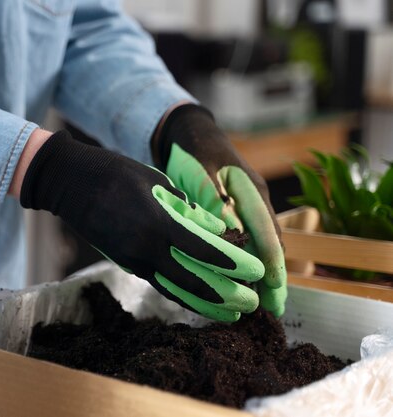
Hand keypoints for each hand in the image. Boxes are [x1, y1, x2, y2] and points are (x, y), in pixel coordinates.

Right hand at [20, 130, 265, 321]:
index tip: (257, 272)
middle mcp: (146, 249)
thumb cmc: (116, 173)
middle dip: (226, 294)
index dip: (234, 264)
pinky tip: (198, 300)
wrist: (71, 184)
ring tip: (231, 316)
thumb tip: (217, 229)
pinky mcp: (125, 263)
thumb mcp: (157, 182)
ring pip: (175, 290)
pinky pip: (159, 283)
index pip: (206, 251)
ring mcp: (133, 260)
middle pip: (194, 280)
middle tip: (252, 304)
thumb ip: (188, 210)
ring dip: (205, 305)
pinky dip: (182, 295)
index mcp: (158, 224)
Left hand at [154, 104, 286, 316]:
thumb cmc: (194, 154)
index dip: (272, 264)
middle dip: (273, 279)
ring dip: (262, 275)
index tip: (274, 290)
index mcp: (251, 193)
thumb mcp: (201, 175)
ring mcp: (248, 209)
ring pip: (260, 248)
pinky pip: (246, 244)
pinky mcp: (236, 214)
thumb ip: (214, 203)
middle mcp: (255, 204)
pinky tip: (241, 283)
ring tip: (262, 306)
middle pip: (269, 246)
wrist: (191, 137)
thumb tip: (231, 238)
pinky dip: (247, 264)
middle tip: (273, 311)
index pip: (267, 234)